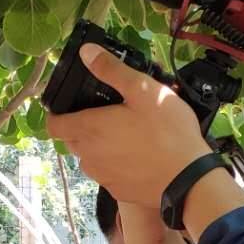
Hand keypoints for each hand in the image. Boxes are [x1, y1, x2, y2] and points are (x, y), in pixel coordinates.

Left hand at [45, 43, 212, 205]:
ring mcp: (103, 177)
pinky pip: (109, 174)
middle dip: (83, 127)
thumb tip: (86, 52)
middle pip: (72, 140)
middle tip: (110, 115)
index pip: (53, 125)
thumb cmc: (167, 132)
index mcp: (89, 129)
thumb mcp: (143, 90)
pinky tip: (139, 156)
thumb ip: (111, 70)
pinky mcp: (118, 191)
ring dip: (100, 147)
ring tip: (127, 135)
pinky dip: (116, 164)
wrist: (189, 179)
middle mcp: (89, 156)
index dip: (57, 113)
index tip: (71, 106)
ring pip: (91, 158)